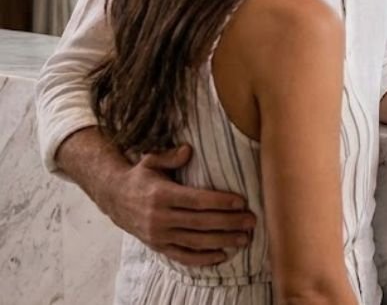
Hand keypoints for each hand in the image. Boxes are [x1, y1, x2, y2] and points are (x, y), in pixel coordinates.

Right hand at [102, 144, 255, 265]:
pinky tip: (222, 256)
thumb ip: (171, 156)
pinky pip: (182, 256)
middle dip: (229, 222)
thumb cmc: (140, 177)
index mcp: (161, 194)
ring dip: (222, 241)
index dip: (220, 202)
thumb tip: (188, 149)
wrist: (113, 198)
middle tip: (251, 221)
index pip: (196, 200)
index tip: (242, 202)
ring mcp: (158, 235)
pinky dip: (202, 259)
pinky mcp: (157, 247)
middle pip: (200, 223)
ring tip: (245, 238)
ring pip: (195, 241)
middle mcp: (159, 217)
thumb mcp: (151, 161)